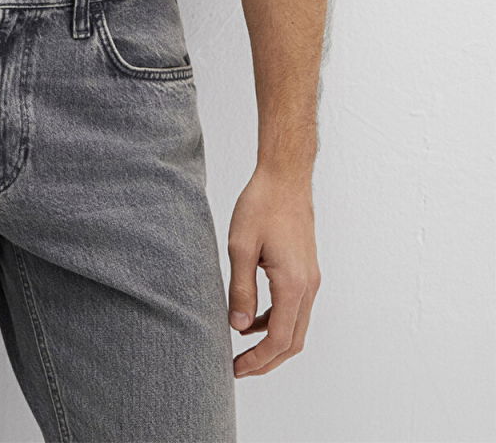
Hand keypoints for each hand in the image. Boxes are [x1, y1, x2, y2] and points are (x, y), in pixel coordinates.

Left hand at [226, 166, 321, 377]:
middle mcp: (308, 287)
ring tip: (242, 347)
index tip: (236, 369)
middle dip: (267, 361)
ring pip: (296, 327)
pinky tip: (253, 318)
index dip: (258, 360)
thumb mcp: (240, 247)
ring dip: (272, 343)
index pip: (279, 339)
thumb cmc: (261, 206)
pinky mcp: (306, 271)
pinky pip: (295, 309)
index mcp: (293, 284)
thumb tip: (238, 326)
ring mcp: (310, 279)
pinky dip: (276, 322)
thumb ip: (241, 289)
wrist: (285, 178)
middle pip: (293, 341)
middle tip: (239, 368)